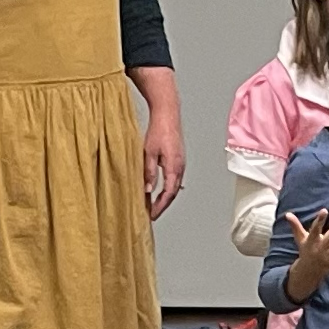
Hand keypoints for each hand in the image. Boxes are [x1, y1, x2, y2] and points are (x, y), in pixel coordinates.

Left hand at [142, 97, 185, 217]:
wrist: (168, 113)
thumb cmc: (159, 129)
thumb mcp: (148, 152)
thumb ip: (149, 172)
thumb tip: (148, 190)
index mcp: (174, 167)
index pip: (168, 194)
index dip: (159, 206)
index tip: (151, 215)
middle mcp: (180, 167)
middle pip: (173, 193)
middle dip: (162, 205)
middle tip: (152, 214)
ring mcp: (181, 163)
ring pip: (175, 186)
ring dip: (165, 197)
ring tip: (155, 205)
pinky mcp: (179, 159)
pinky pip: (175, 179)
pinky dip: (168, 188)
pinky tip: (161, 190)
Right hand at [286, 206, 328, 301]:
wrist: (308, 273)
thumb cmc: (306, 251)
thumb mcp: (300, 239)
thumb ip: (295, 226)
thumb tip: (287, 214)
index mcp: (311, 241)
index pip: (315, 228)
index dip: (320, 219)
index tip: (324, 210)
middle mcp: (319, 248)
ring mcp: (328, 256)